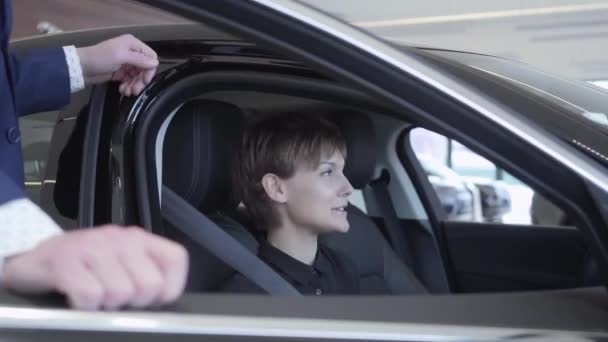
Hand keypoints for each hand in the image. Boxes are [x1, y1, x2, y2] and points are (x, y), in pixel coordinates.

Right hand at [0, 226, 187, 309]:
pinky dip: (84, 307)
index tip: (152, 300)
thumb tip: (163, 303)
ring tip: (93, 296)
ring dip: (105, 305)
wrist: (34, 259)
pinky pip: (90, 296)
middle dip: (133, 303)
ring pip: (120, 293)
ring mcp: (91, 247)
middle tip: (114, 299)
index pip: (175, 259)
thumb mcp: (120, 264)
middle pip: (149, 284)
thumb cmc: (83, 266)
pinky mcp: (65, 261)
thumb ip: (145, 275)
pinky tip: (76, 299)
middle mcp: (119, 238)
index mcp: (138, 239)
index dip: (169, 287)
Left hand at [77, 34, 158, 95]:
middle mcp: (131, 52)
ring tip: (127, 92)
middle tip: (135, 90)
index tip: (145, 80)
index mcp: (133, 44)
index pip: (150, 57)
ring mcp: (126, 63)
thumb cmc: (100, 58)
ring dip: (134, 85)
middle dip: (140, 80)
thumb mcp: (121, 56)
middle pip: (145, 69)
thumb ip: (139, 59)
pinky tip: (123, 90)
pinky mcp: (121, 73)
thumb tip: (156, 63)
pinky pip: (130, 81)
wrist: (81, 68)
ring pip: (138, 76)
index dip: (149, 69)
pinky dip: (128, 86)